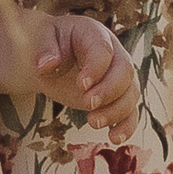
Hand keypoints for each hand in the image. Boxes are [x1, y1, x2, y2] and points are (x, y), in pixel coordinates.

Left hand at [23, 11, 134, 129]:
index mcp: (95, 35)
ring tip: (93, 122)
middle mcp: (114, 54)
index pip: (104, 50)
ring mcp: (118, 77)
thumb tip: (46, 65)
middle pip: (125, 72)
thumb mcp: (42, 39)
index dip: (96, 68)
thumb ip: (45, 50)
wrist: (53, 56)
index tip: (81, 85)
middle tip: (87, 104)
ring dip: (116, 111)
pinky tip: (114, 139)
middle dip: (109, 91)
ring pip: (130, 94)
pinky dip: (126, 126)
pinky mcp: (117, 98)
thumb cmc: (49, 44)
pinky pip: (130, 112)